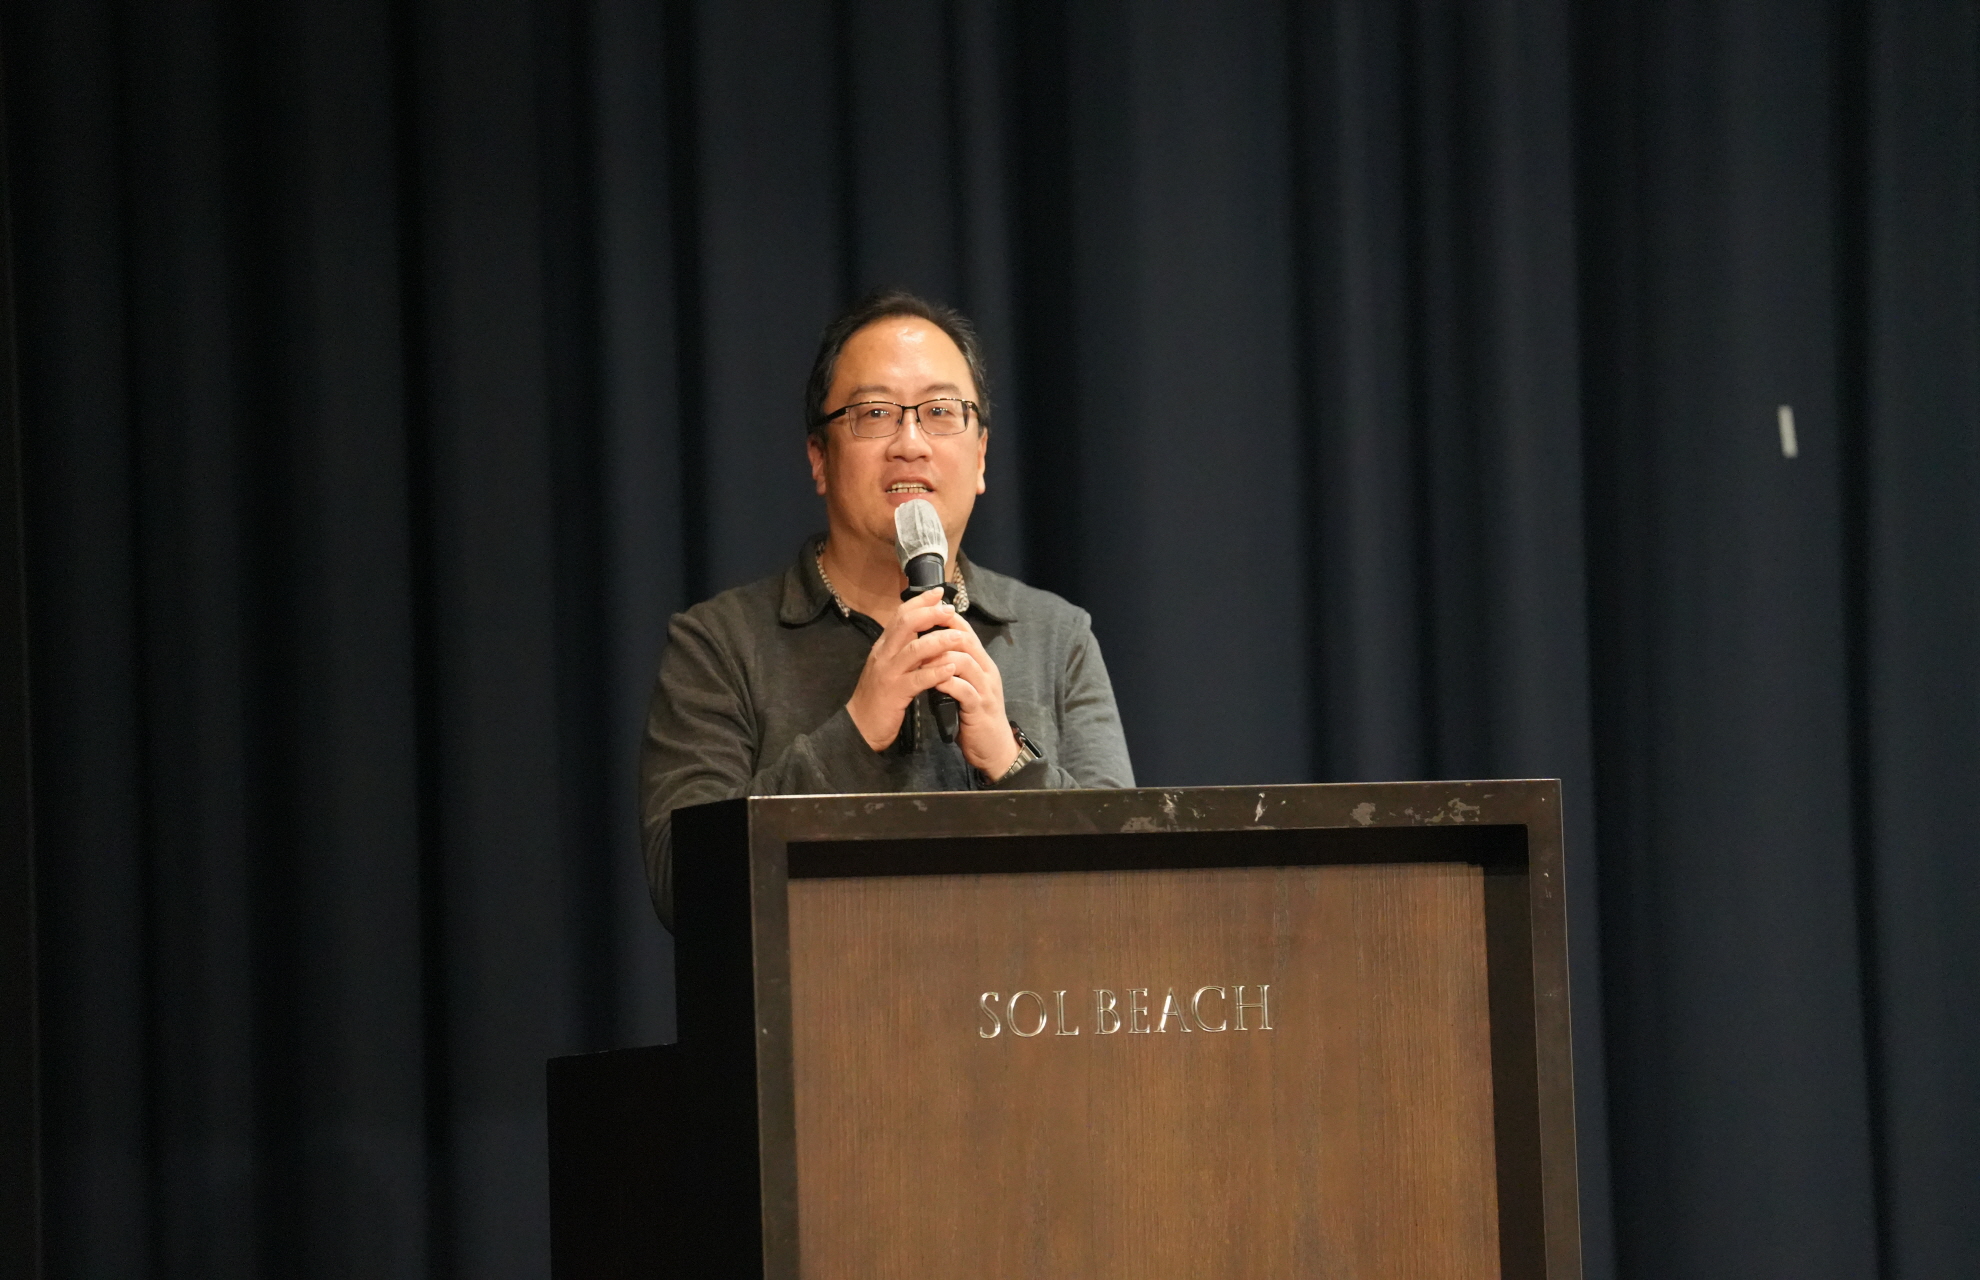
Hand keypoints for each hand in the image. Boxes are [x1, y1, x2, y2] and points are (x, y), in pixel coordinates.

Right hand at [844, 590, 1018, 776]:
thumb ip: (901, 649)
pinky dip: (936, 672)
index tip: (939, 593)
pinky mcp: (895, 693)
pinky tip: (951, 668)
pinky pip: (918, 678)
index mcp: (883, 646)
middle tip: (950, 611)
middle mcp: (884, 654)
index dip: (920, 602)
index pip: (900, 615)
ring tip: (959, 637)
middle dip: (930, 614)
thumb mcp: (888, 667)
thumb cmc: (879, 697)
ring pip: (915, 649)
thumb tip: (922, 632)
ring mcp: (889, 673)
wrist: (860, 726)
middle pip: (906, 624)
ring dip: (939, 641)